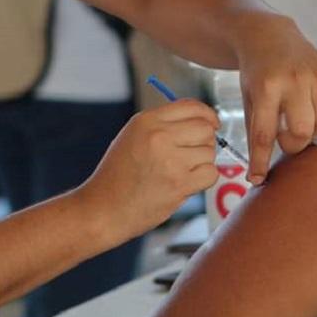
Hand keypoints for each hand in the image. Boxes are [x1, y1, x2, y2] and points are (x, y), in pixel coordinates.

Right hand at [78, 100, 218, 244]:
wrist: (103, 209)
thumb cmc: (117, 175)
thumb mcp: (132, 136)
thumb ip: (163, 125)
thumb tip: (200, 120)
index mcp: (147, 121)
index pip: (191, 107)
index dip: (207, 114)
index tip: (212, 123)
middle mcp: (159, 136)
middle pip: (205, 128)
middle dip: (206, 140)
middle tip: (194, 152)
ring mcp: (170, 160)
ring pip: (209, 152)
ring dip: (202, 162)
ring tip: (182, 171)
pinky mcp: (179, 184)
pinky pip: (210, 173)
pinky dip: (204, 178)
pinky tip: (187, 182)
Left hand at [237, 15, 316, 184]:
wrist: (269, 36)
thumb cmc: (257, 73)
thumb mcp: (249, 99)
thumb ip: (255, 133)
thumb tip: (257, 176)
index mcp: (266, 87)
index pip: (264, 134)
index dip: (261, 161)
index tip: (256, 178)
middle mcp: (294, 81)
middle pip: (302, 130)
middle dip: (294, 144)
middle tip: (287, 138)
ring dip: (316, 132)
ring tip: (305, 123)